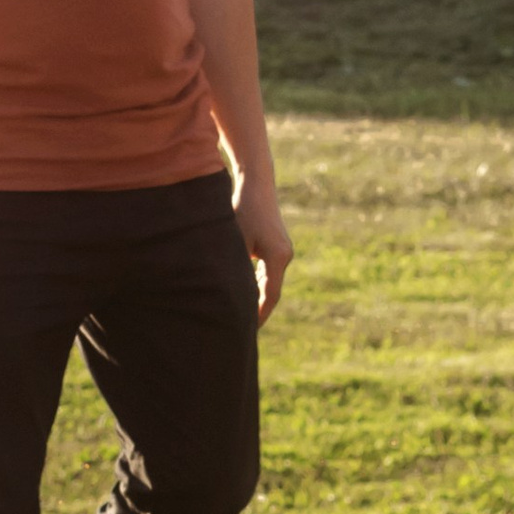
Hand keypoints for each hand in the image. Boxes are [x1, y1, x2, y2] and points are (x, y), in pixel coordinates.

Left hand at [237, 184, 292, 326]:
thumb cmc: (242, 209)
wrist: (256, 184)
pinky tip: (244, 294)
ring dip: (257, 297)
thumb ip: (236, 266)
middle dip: (257, 309)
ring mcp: (283, 251)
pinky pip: (268, 272)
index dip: (259, 313)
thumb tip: (229, 292)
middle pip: (272, 291)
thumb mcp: (235, 239)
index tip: (248, 329)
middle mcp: (284, 256)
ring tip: (241, 316)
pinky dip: (257, 284)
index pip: (270, 295)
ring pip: (270, 282)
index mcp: (277, 257)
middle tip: (242, 329)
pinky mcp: (277, 246)